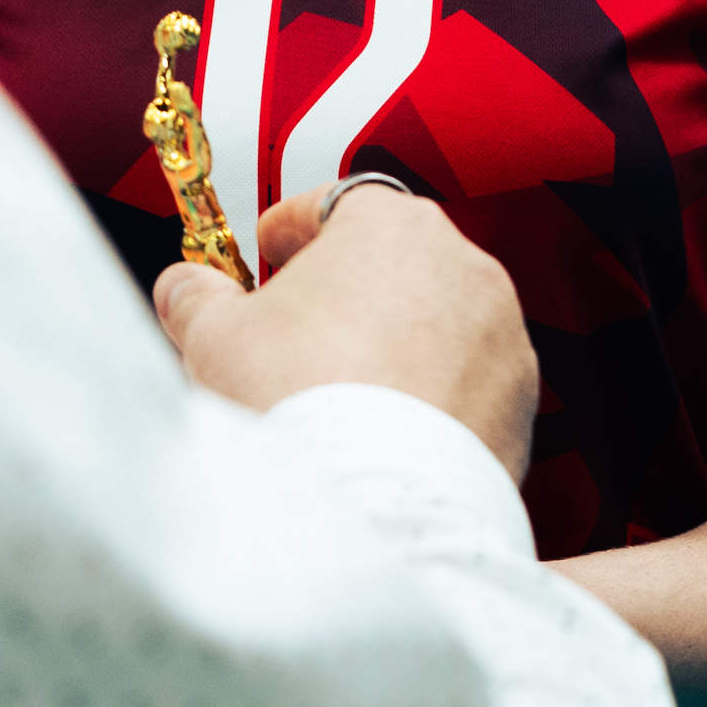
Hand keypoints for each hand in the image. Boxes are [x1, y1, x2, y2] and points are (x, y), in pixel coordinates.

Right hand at [153, 182, 539, 480]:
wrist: (370, 505)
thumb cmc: (301, 403)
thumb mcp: (217, 336)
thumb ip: (199, 299)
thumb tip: (185, 290)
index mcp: (390, 226)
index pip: (338, 201)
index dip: (295, 226)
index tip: (270, 249)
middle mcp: (462, 266)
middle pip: (395, 259)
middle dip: (348, 286)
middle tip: (298, 324)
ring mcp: (500, 336)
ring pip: (437, 322)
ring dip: (395, 341)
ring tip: (341, 389)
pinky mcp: (520, 403)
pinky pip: (468, 382)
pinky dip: (433, 395)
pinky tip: (385, 431)